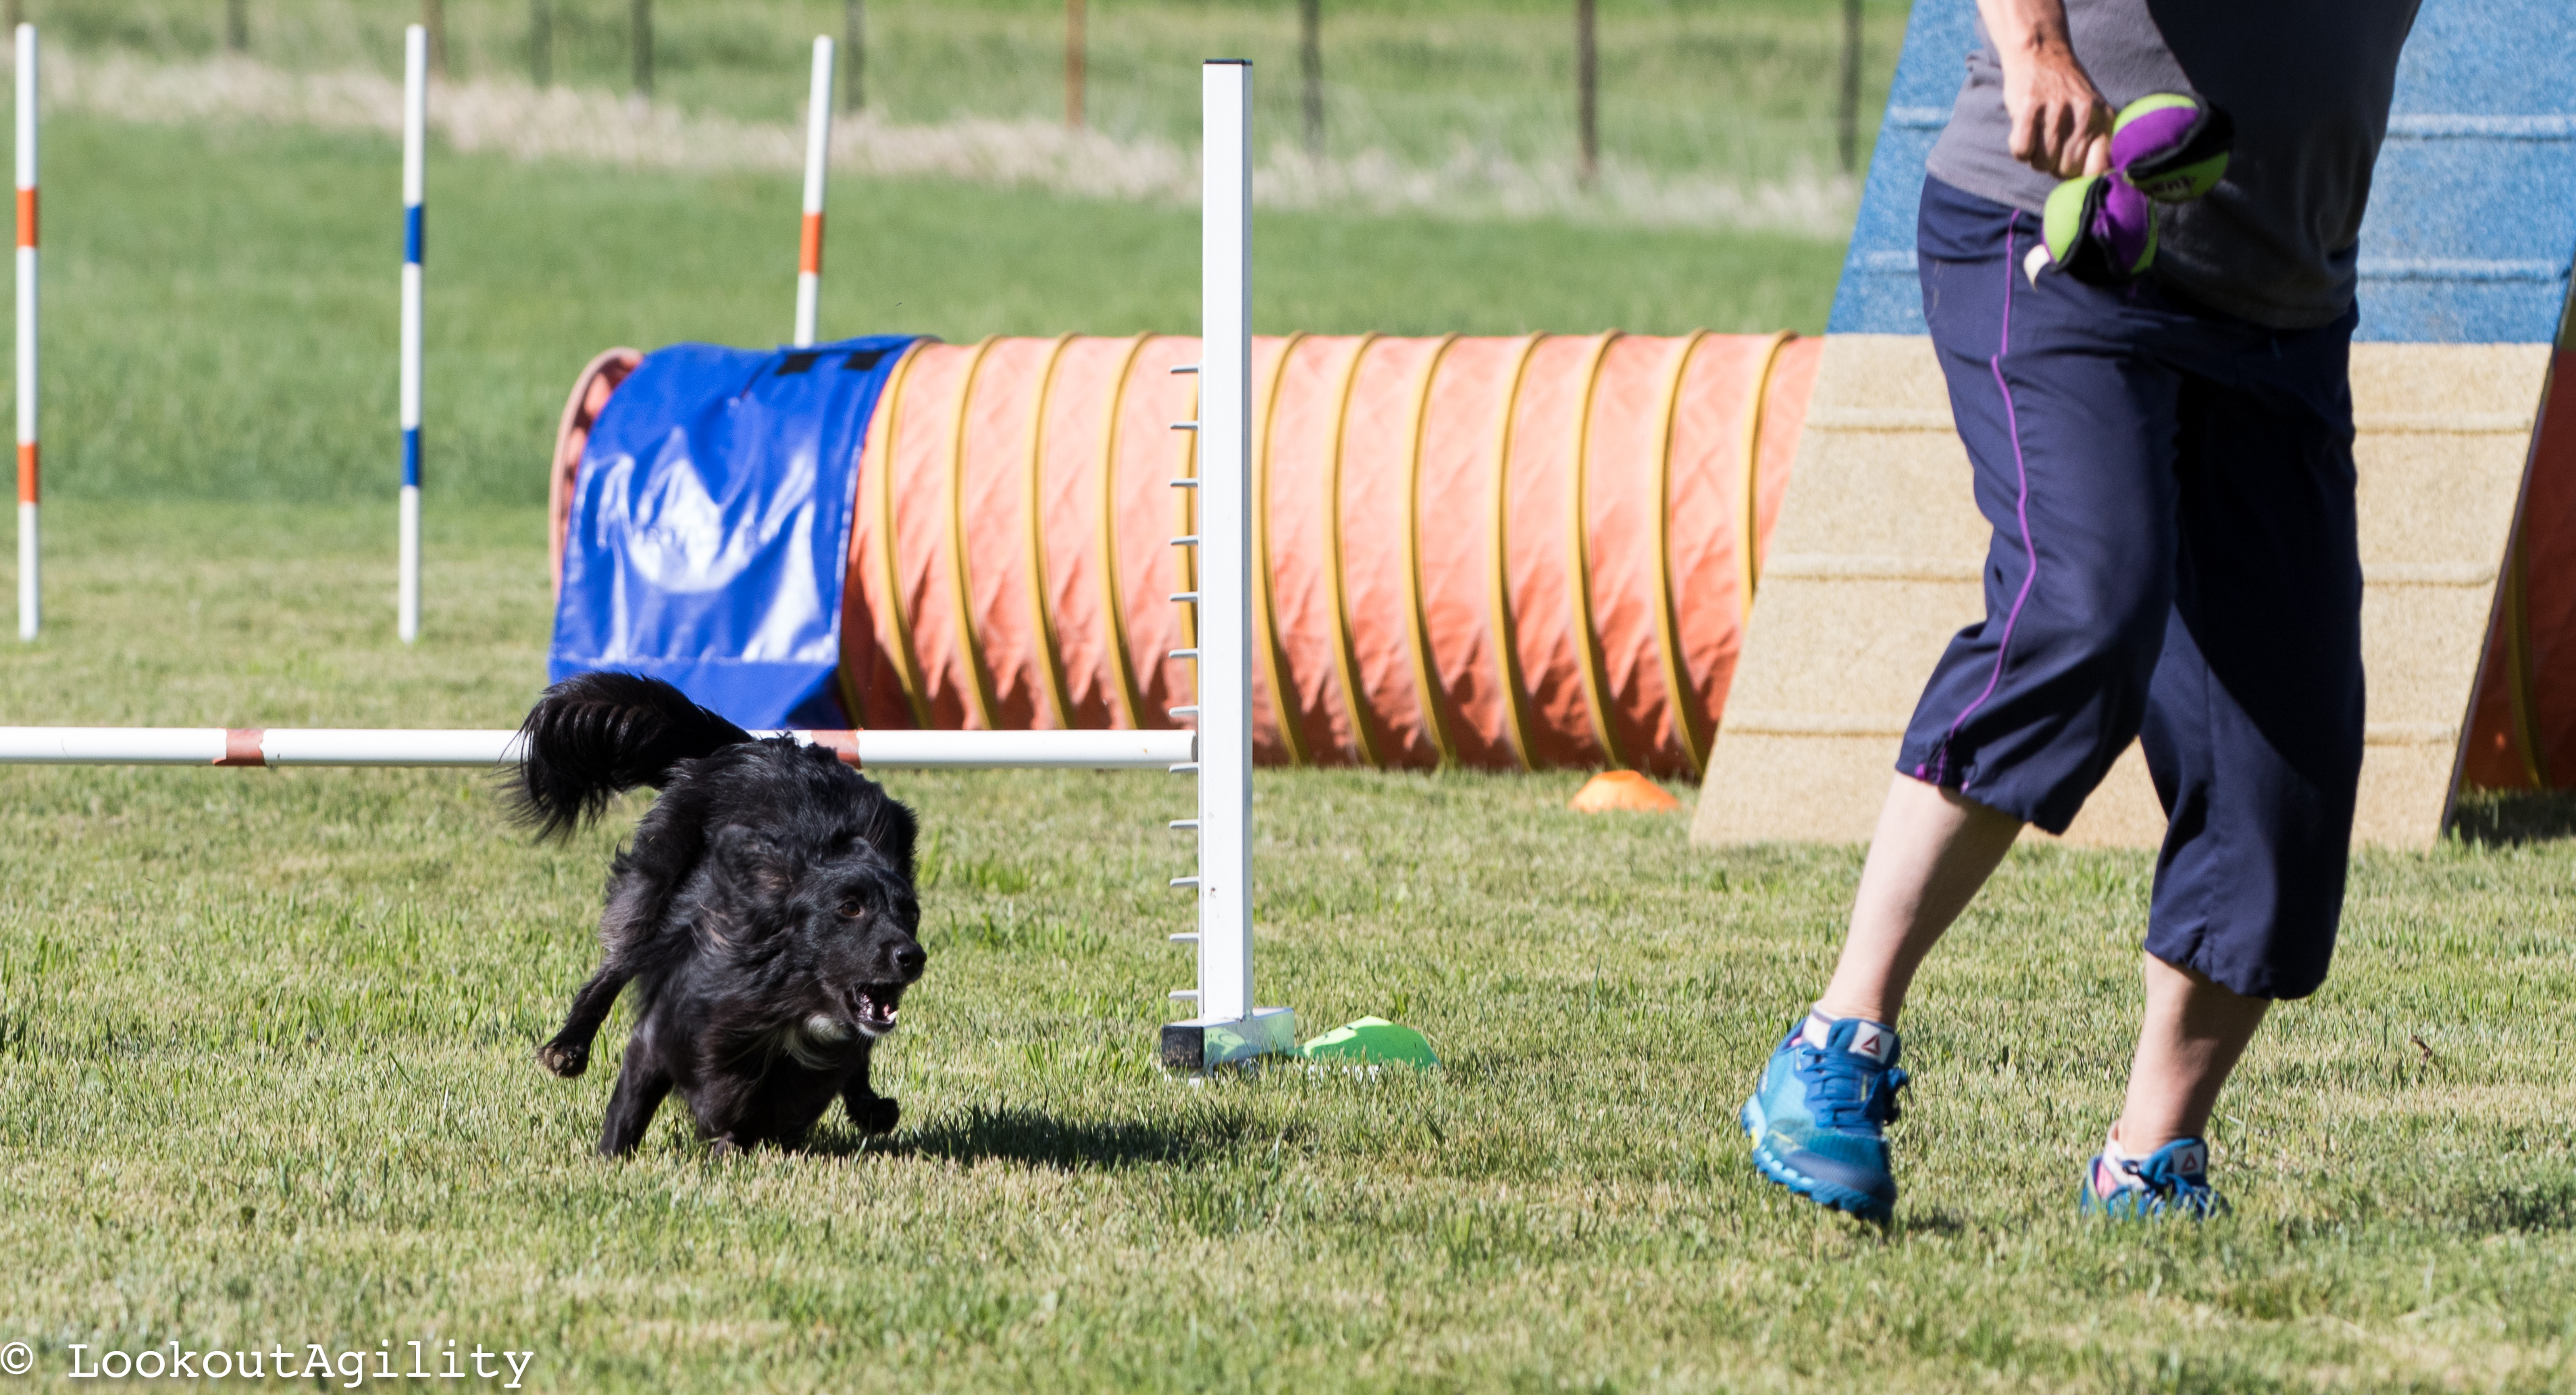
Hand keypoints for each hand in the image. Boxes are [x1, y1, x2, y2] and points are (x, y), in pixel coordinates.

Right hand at [1994, 24, 2111, 176]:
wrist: (2042, 52)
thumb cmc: (2067, 91)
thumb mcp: (2094, 113)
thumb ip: (2098, 144)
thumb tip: (2094, 184)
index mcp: (2104, 120)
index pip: (2098, 170)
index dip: (2082, 178)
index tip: (2074, 171)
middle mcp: (2084, 115)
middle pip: (2065, 171)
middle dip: (2055, 166)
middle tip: (2051, 146)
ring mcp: (2056, 110)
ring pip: (2042, 164)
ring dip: (2035, 158)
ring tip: (2038, 136)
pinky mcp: (2029, 107)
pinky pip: (2022, 151)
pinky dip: (2020, 150)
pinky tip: (2025, 133)